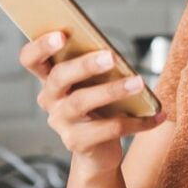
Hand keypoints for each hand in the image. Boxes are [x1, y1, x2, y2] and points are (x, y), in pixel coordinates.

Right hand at [19, 31, 165, 175]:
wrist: (96, 152)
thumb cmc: (96, 106)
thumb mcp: (92, 83)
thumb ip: (94, 65)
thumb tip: (112, 52)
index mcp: (49, 78)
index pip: (31, 59)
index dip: (41, 46)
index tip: (60, 34)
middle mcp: (50, 99)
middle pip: (59, 77)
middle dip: (85, 64)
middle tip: (110, 56)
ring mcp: (62, 122)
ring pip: (82, 101)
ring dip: (113, 90)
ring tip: (138, 82)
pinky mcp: (78, 142)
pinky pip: (109, 128)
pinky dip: (137, 121)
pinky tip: (156, 115)